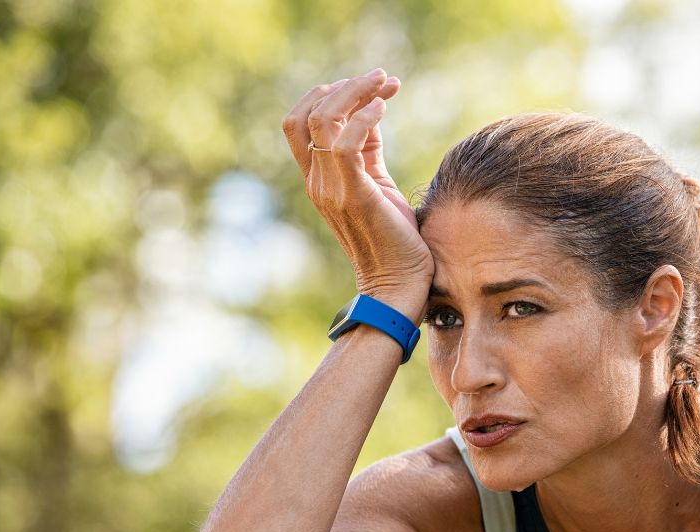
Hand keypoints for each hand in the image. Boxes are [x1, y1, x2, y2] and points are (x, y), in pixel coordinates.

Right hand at [282, 68, 431, 320]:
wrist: (399, 286)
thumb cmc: (396, 241)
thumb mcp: (378, 185)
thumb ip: (368, 152)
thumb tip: (371, 113)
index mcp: (319, 180)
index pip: (300, 124)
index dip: (329, 95)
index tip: (370, 86)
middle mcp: (318, 182)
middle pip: (306, 114)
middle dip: (345, 86)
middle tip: (382, 77)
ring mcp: (331, 189)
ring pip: (323, 120)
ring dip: (355, 92)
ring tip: (386, 82)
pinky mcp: (354, 196)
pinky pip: (345, 145)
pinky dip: (363, 118)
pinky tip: (383, 108)